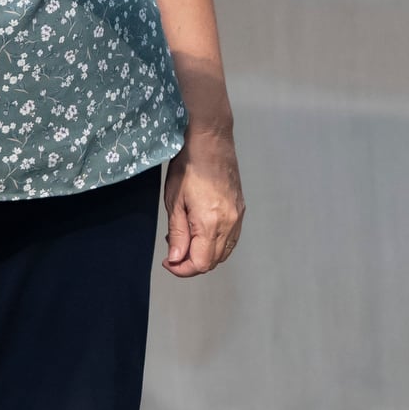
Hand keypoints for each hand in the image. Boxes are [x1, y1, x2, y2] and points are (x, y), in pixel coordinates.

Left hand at [162, 131, 243, 275]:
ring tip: (184, 238)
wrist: (210, 140)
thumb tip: (176, 259)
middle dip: (192, 263)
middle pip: (214, 261)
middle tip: (173, 250)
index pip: (201, 263)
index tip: (167, 262)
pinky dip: (216, 244)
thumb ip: (178, 234)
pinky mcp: (240, 209)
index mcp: (211, 223)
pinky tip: (200, 231)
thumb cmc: (188, 165)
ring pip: (224, 252)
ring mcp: (238, 217)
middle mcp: (230, 223)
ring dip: (204, 254)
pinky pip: (231, 238)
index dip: (182, 269)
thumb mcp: (174, 201)